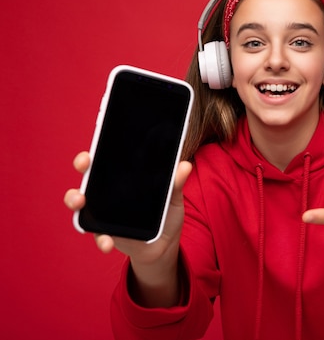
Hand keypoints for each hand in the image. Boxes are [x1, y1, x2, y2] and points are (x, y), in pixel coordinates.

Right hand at [63, 151, 191, 263]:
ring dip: (75, 199)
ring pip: (81, 201)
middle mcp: (108, 192)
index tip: (98, 141)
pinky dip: (101, 239)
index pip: (108, 157)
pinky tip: (107, 243)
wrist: (165, 245)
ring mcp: (102, 212)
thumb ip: (176, 184)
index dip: (100, 147)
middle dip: (82, 164)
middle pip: (89, 173)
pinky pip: (98, 234)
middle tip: (85, 162)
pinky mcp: (105, 233)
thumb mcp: (173, 198)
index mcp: (125, 177)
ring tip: (80, 201)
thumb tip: (185, 165)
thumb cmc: (166, 216)